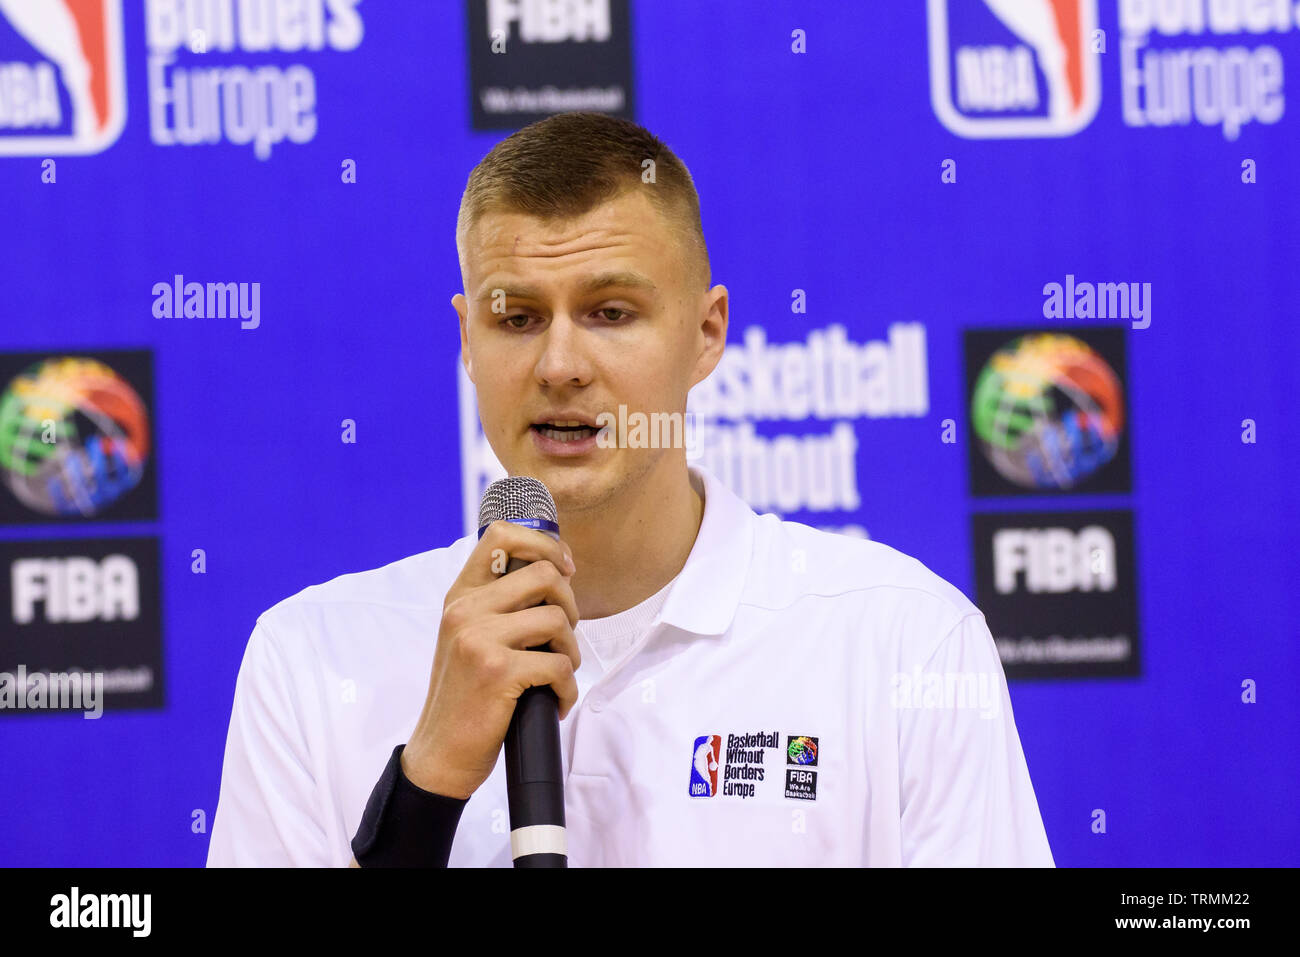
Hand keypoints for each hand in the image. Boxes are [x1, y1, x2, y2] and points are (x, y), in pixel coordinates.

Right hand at [400, 521, 579, 799]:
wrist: (441, 753)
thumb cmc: (466, 696)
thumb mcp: (470, 637)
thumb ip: (500, 604)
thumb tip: (555, 571)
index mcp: (460, 595)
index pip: (502, 534)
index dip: (546, 544)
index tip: (564, 569)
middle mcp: (465, 609)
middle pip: (545, 574)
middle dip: (571, 605)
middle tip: (563, 638)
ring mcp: (479, 639)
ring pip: (558, 619)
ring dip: (571, 653)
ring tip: (557, 675)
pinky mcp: (497, 671)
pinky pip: (559, 666)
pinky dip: (567, 689)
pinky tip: (554, 702)